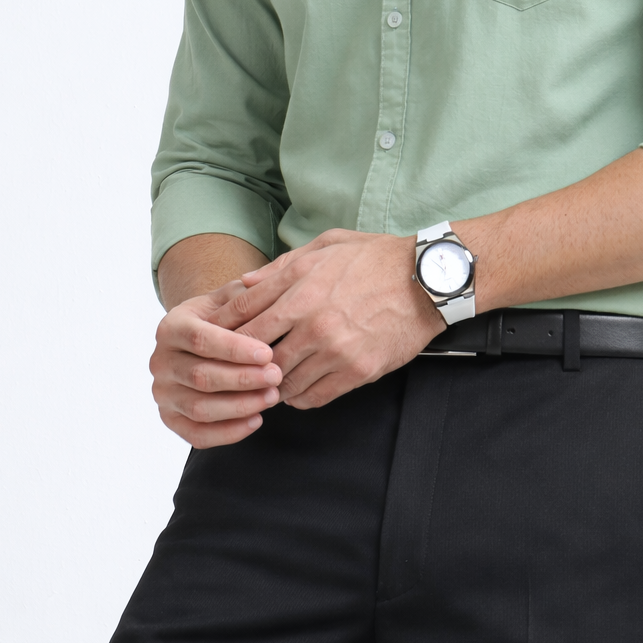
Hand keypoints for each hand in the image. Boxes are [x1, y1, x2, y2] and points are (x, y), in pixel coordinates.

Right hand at [150, 281, 283, 447]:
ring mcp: (163, 393)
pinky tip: (256, 420)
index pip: (201, 340)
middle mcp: (160, 361)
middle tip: (277, 377)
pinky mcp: (170, 419)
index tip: (268, 353)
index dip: (235, 349)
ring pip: (199, 408)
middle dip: (242, 379)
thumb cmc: (223, 317)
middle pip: (201, 376)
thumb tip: (261, 294)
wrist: (202, 340)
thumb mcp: (229, 299)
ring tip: (272, 397)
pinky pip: (197, 434)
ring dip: (239, 406)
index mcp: (171, 327)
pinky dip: (228, 432)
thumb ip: (244, 296)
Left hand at [211, 230, 444, 409]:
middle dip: (243, 362)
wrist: (425, 280)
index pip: (243, 315)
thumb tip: (244, 285)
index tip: (217, 340)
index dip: (223, 330)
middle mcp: (313, 319)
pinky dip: (299, 397)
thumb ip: (282, 266)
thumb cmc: (375, 258)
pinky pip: (313, 397)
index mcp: (301, 283)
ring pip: (283, 381)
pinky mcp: (357, 371)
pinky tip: (298, 388)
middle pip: (256, 354)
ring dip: (273, 382)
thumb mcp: (326, 245)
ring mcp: (335, 348)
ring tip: (270, 380)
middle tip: (239, 367)